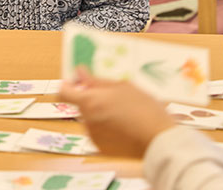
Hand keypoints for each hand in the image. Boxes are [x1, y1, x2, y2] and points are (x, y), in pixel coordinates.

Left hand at [59, 68, 175, 157]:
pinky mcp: (101, 148)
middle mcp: (86, 120)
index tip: (78, 82)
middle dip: (93, 99)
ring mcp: (93, 136)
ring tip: (124, 114)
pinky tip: (125, 127)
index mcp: (90, 102)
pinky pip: (98, 132)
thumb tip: (79, 72)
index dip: (69, 85)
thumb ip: (96, 81)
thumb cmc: (144, 109)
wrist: (158, 140)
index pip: (63, 92)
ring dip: (101, 114)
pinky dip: (107, 128)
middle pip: (80, 105)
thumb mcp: (123, 86)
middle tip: (115, 97)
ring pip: (90, 118)